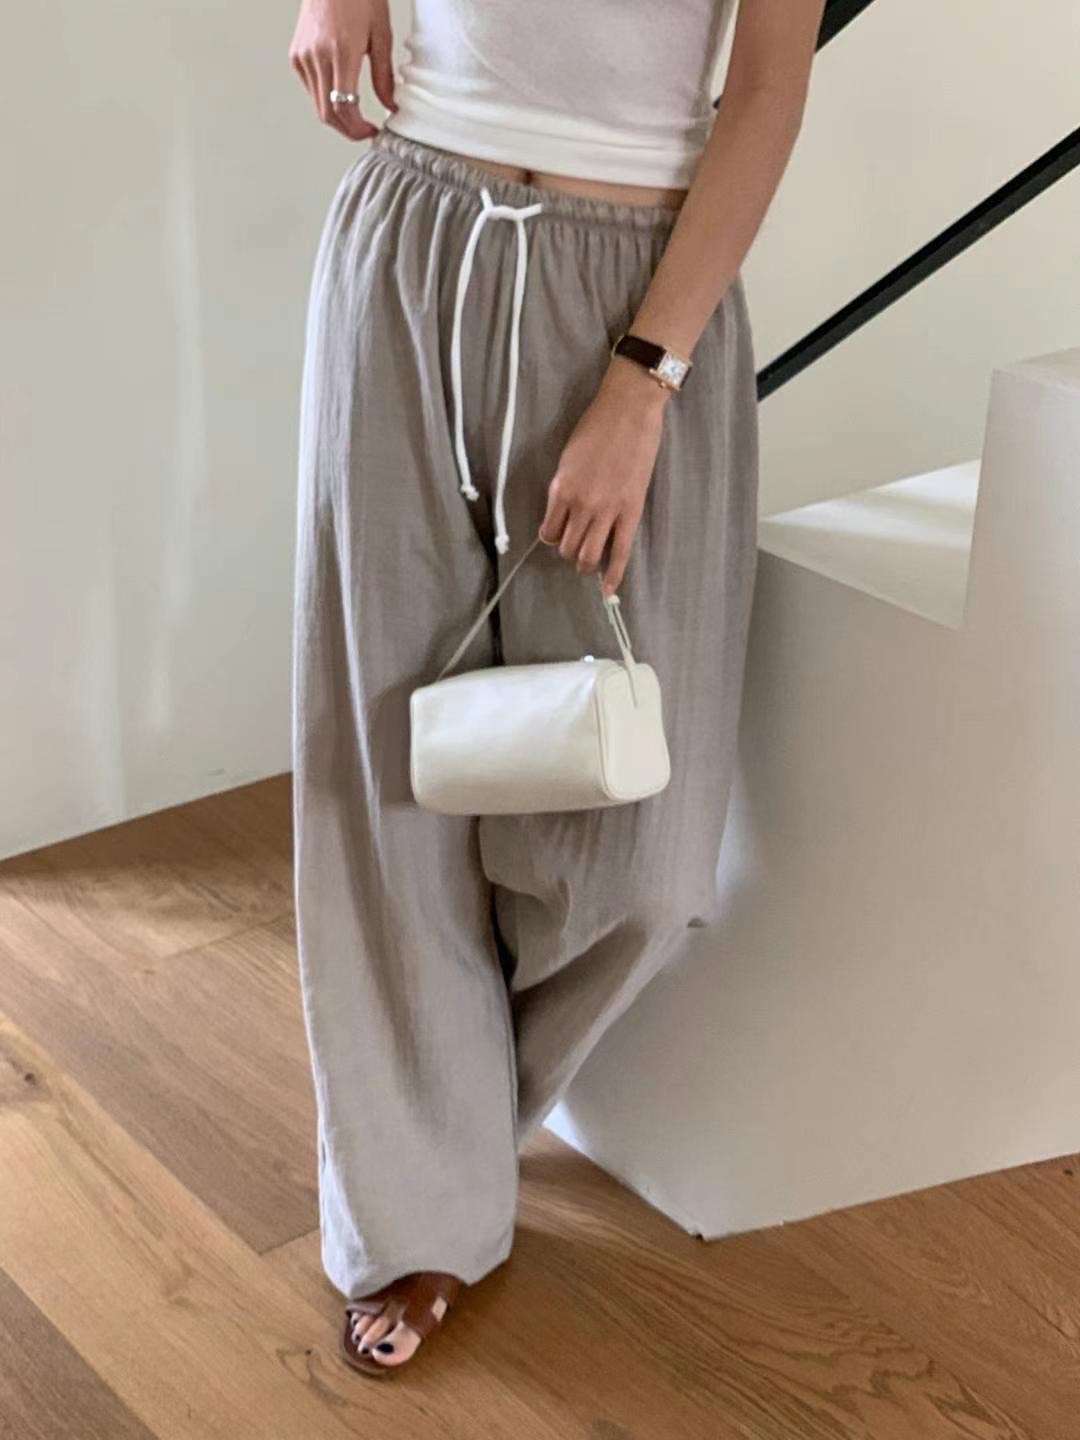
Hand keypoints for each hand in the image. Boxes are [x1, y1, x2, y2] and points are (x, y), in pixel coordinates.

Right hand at [289, 0, 396, 140]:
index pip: (344, 107)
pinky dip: (326, 98)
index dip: (358, 128)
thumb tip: (389, 106)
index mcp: (341, 51)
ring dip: (337, 116)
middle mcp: (318, 56)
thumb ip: (384, 75)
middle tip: (365, 130)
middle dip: (348, 129)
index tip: (372, 132)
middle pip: (328, 113)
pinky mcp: (296, 55)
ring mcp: (303, 56)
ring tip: (356, 114)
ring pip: (318, 104)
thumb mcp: (381, 34)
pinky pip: (311, 89)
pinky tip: (341, 92)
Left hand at [538, 357, 670, 596]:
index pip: (548, 532)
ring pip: (588, 555)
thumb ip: (566, 487)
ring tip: (589, 562)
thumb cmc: (597, 426)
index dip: (552, 537)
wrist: (629, 410)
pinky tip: (608, 590)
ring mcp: (606, 511)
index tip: (559, 533)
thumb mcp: (569, 458)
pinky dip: (612, 575)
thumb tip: (566, 511)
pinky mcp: (630, 512)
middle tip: (576, 545)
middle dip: (569, 552)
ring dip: (586, 563)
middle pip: (567, 548)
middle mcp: (580, 505)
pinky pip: (619, 552)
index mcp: (561, 489)